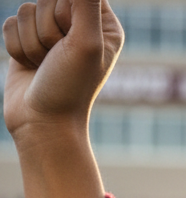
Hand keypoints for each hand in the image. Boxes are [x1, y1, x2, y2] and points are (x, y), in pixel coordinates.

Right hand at [2, 0, 121, 197]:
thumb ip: (85, 2)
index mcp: (103, 24)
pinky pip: (9, 24)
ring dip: (32, 43)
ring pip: (25, 9)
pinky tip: (31, 67)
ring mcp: (51, 34)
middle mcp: (79, 25)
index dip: (65, 12)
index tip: (71, 40)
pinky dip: (17, 48)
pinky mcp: (27, 42)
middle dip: (47, 30)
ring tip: (46, 67)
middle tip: (58, 59)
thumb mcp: (86, 42)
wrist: (44, 124)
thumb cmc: (70, 88)